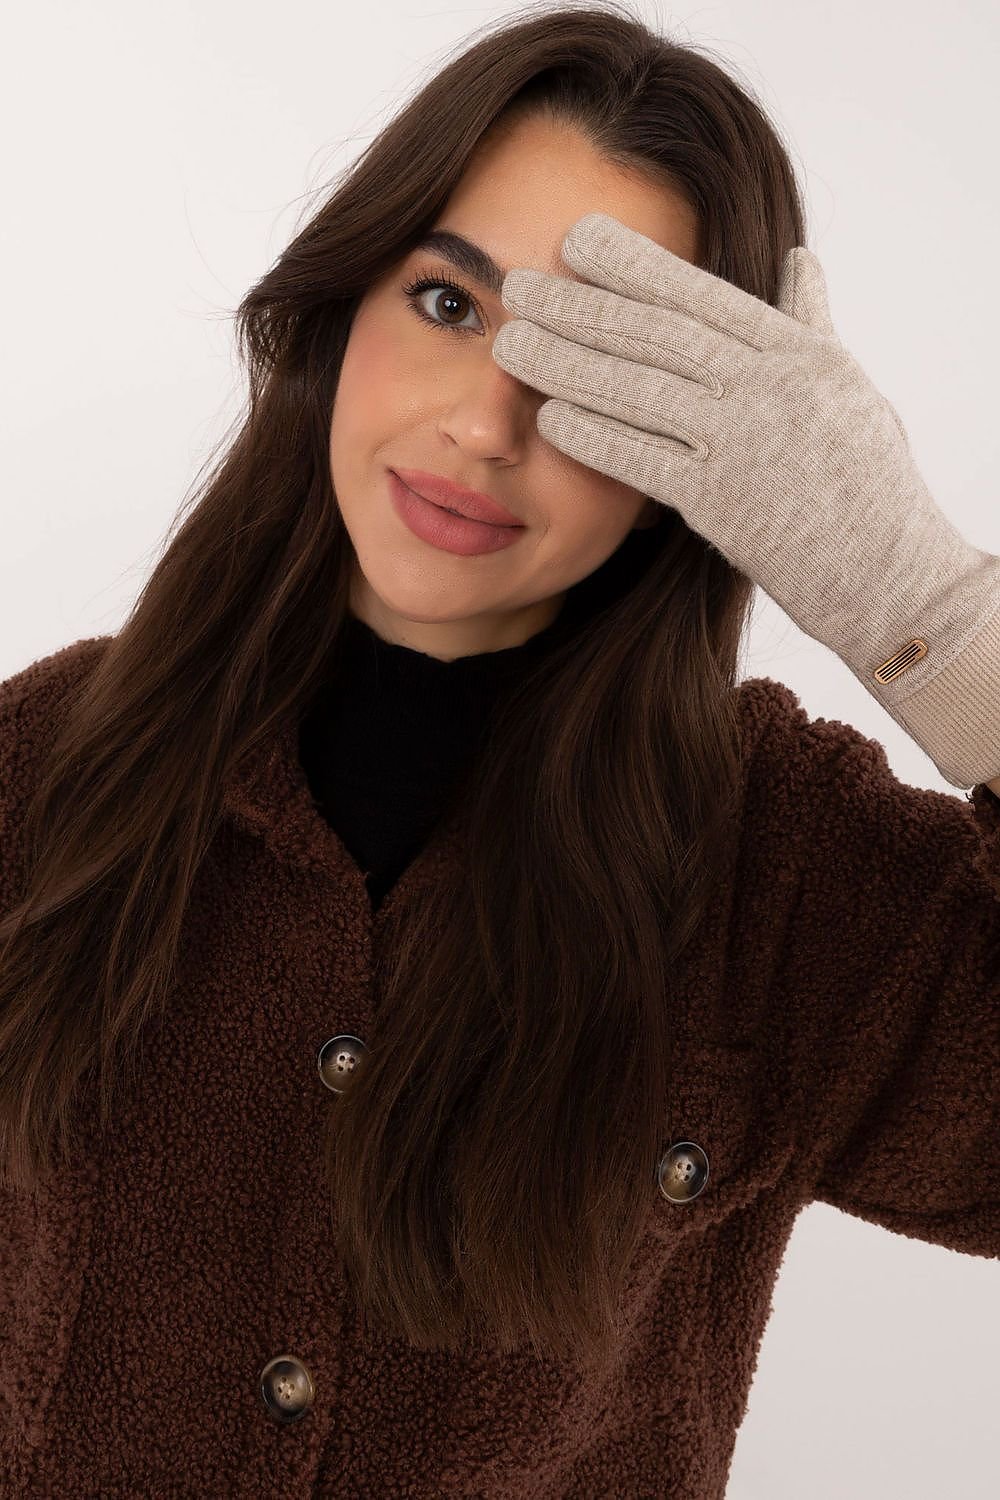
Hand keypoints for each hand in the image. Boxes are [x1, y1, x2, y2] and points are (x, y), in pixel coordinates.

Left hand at [491, 212, 999, 786]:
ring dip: (567, 364)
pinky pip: (644, 460)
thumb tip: (801, 260)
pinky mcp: (722, 503)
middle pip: (657, 334)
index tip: (576, 238)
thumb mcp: (846, 386)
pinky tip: (549, 418)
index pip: (700, 293)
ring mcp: (744, 444)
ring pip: (640, 389)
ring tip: (512, 345)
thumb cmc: (869, 481)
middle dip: (580, 306)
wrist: (890, 576)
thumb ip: (810, 321)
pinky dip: (594, 437)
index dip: (633, 264)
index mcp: (796, 352)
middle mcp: (767, 388)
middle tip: (517, 286)